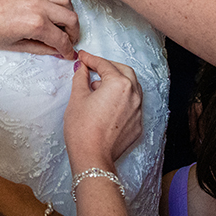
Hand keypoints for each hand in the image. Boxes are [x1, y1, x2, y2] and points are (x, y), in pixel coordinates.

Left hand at [0, 0, 79, 57]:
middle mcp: (36, 4)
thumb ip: (40, 47)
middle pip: (70, 17)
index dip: (68, 49)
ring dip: (66, 13)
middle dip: (73, 32)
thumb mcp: (14, 45)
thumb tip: (56, 51)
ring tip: (60, 24)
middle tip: (68, 40)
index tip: (68, 53)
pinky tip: (48, 8)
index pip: (62, 39)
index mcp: (34, 23)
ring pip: (64, 0)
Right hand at [64, 51, 143, 169]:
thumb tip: (81, 68)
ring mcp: (138, 111)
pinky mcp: (138, 124)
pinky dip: (122, 98)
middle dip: (109, 67)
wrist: (93, 157)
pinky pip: (132, 104)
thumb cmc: (82, 128)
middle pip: (124, 71)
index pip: (104, 65)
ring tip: (99, 87)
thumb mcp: (77, 98)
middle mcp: (133, 95)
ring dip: (117, 81)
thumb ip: (80, 78)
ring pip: (132, 87)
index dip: (91, 59)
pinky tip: (108, 104)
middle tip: (93, 68)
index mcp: (119, 84)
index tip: (82, 57)